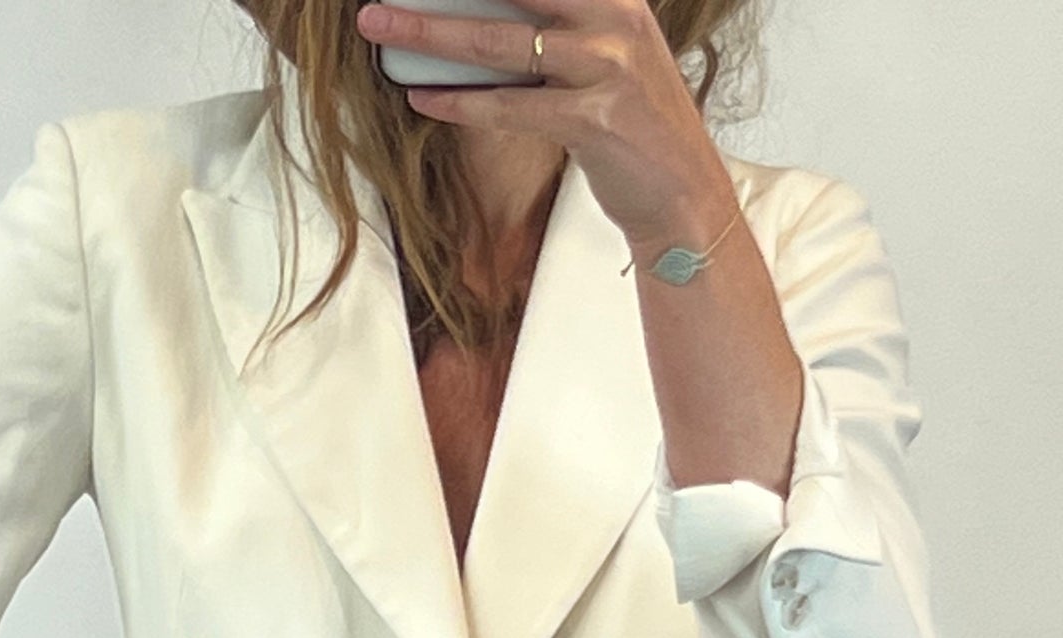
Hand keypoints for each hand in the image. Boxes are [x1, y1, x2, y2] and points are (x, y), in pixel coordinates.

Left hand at [353, 0, 736, 251]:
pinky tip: (421, 97)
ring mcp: (606, 67)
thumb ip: (563, 25)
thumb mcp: (609, 56)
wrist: (683, 195)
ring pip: (497, 40)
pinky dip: (458, 102)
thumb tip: (486, 12)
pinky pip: (509, 106)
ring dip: (429, 32)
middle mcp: (614, 18)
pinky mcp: (593, 119)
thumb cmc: (636, 128)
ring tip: (379, 25)